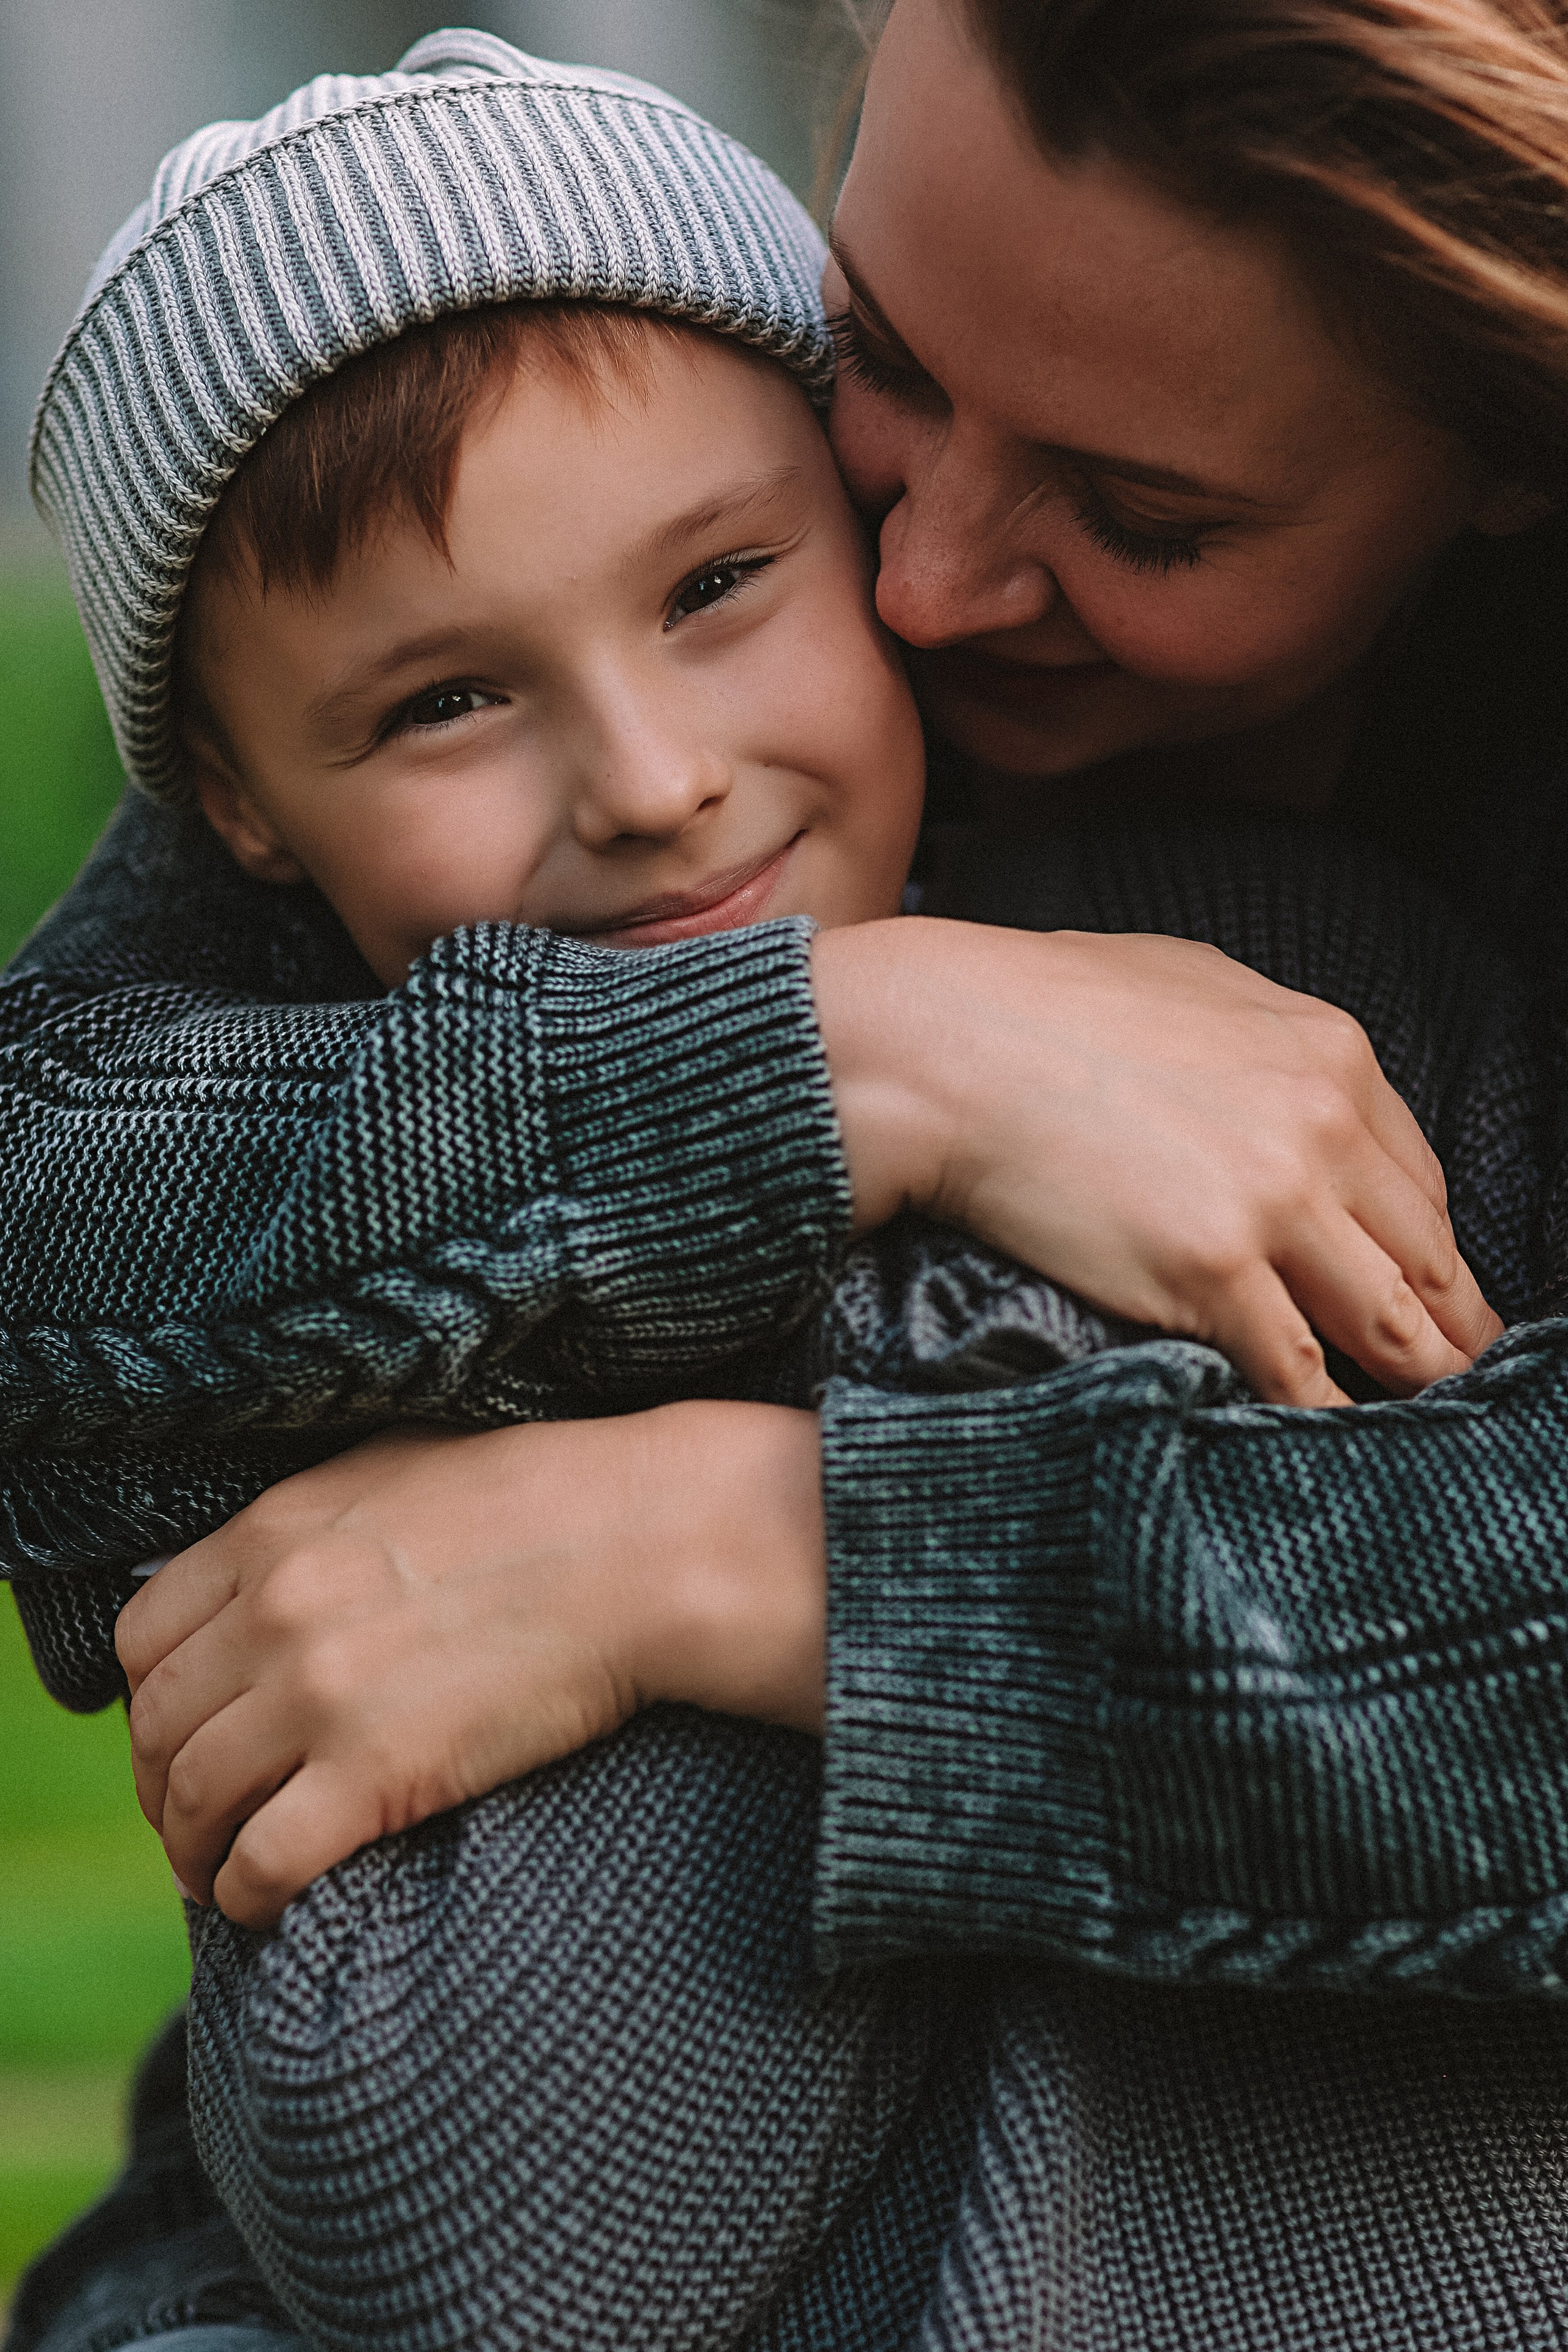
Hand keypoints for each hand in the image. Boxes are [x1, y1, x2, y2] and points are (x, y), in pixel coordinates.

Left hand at [116, 1406, 825, 1929]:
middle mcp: (273, 1611)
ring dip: (194, 1853)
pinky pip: (262, 1863)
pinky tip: (269, 1903)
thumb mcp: (394, 1472)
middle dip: (163, 1789)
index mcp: (271, 1532)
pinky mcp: (376, 1775)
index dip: (151, 1701)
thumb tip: (260, 1578)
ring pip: (193, 1803)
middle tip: (199, 1822)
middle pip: (157, 1729)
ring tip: (222, 1873)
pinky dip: (247, 1896)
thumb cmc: (542, 1499)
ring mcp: (318, 1695)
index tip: (182, 1736)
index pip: (142, 1639)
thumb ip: (309, 1526)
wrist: (644, 1544)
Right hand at [814, 919, 1501, 1406]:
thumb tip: (1296, 1106)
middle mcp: (1322, 1127)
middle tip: (1461, 1380)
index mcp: (1330, 1055)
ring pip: (1385, 1324)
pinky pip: (1296, 1371)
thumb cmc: (1042, 1006)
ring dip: (1411, 1384)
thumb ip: (1267, 1050)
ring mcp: (1273, 1202)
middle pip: (1424, 1258)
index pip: (1420, 1182)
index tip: (1435, 1297)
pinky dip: (1320, 1414)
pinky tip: (1329, 1445)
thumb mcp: (1192, 989)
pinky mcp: (1210, 1271)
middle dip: (1451, 1330)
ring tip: (1422, 1427)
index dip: (1430, 1253)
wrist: (945, 1042)